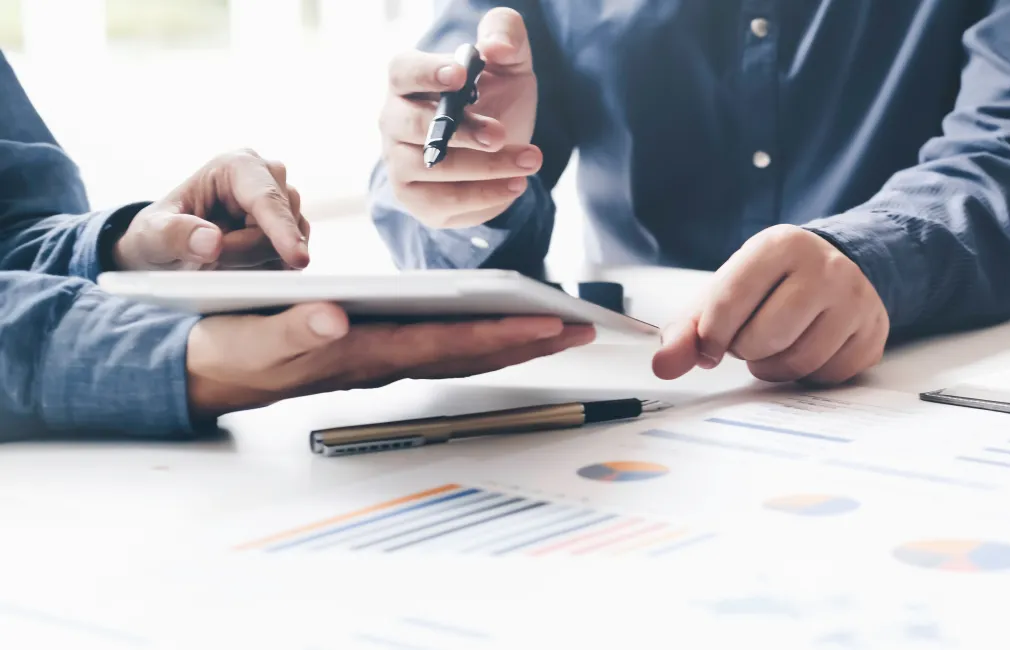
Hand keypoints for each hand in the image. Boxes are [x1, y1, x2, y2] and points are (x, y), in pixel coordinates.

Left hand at [114, 149, 308, 270]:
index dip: (282, 230)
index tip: (297, 259)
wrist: (168, 249)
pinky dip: (268, 269)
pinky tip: (241, 267)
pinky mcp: (293, 231)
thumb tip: (213, 242)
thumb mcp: (150, 235)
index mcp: (237, 166)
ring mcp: (285, 204)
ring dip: (255, 263)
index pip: (266, 198)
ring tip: (221, 259)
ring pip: (289, 246)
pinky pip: (293, 259)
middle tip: (211, 258)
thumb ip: (174, 235)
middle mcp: (268, 178)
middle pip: (280, 226)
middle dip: (247, 252)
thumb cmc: (158, 235)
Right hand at [185, 303, 595, 418]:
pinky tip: (507, 324)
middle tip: (583, 327)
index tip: (547, 322)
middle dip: (529, 339)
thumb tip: (335, 318)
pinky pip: (445, 344)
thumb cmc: (233, 349)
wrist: (207, 368)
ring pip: (463, 350)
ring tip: (563, 326)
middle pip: (470, 351)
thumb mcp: (254, 337)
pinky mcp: (377, 347)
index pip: (446, 343)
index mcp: (363, 354)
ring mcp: (384, 357)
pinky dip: (482, 334)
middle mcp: (384, 360)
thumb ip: (293, 328)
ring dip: (515, 339)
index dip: (499, 333)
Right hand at [380, 7, 541, 228]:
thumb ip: (506, 37)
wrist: (502, 153)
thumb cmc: (496, 100)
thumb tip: (495, 46)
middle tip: (500, 134)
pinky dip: (485, 195)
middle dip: (460, 131)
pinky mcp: (416, 199)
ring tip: (530, 160)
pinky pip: (444, 202)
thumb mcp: (510, 65)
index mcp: (410, 81)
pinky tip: (517, 184)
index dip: (427, 72)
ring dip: (485, 167)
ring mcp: (399, 162)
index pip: (403, 71)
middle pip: (412, 125)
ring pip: (432, 168)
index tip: (460, 75)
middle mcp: (394, 121)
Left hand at [652, 225, 889, 384]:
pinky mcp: (873, 332)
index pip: (728, 304)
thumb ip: (688, 330)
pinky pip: (828, 376)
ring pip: (797, 362)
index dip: (711, 337)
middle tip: (751, 338)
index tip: (712, 343)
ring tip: (776, 346)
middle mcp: (825, 267)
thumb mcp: (726, 293)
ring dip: (774, 367)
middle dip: (747, 349)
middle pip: (764, 338)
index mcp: (780, 245)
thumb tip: (663, 366)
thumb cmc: (771, 285)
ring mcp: (856, 299)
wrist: (835, 270)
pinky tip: (807, 350)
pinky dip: (808, 375)